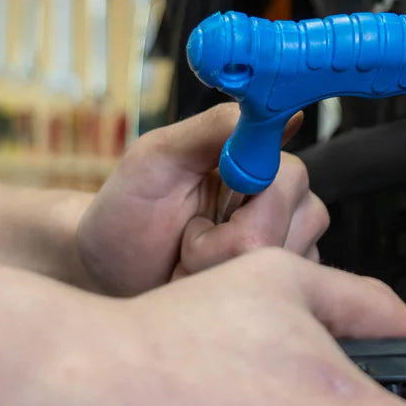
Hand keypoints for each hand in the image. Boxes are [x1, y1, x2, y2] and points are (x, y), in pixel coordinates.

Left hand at [76, 104, 329, 293]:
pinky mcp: (286, 279)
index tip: (197, 222)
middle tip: (187, 240)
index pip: (289, 176)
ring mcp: (293, 240)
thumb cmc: (129, 209)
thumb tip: (281, 112)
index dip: (244, 207)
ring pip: (285, 260)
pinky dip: (233, 293)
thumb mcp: (157, 158)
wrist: (111, 268)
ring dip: (225, 268)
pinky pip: (280, 290)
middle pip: (293, 225)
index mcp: (260, 159)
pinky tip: (207, 282)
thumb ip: (213, 129)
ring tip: (192, 260)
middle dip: (228, 244)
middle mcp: (287, 196)